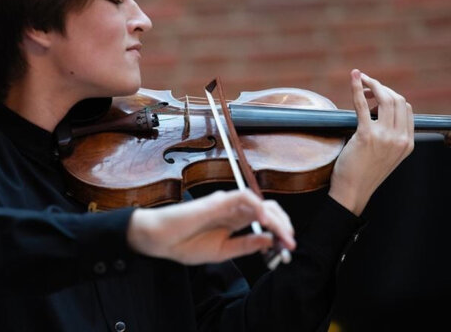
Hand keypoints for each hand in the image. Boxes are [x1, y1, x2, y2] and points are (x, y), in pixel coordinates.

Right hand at [126, 190, 295, 264]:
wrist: (159, 240)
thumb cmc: (184, 244)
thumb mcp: (222, 252)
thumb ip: (246, 245)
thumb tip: (271, 241)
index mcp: (235, 222)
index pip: (265, 220)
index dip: (280, 232)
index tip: (288, 249)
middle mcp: (233, 210)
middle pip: (268, 209)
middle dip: (284, 226)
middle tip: (291, 244)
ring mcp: (226, 204)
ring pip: (260, 202)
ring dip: (276, 218)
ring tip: (284, 236)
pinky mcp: (217, 201)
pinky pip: (243, 198)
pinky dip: (258, 208)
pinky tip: (265, 223)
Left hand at [328, 69, 414, 215]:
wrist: (352, 192)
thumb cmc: (364, 173)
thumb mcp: (387, 155)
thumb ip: (389, 136)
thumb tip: (377, 111)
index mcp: (407, 143)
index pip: (406, 109)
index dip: (392, 96)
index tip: (377, 94)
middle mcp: (400, 138)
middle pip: (398, 100)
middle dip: (382, 88)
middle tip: (368, 84)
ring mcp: (385, 137)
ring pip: (385, 98)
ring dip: (372, 85)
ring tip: (361, 81)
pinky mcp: (366, 135)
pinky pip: (362, 104)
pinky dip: (357, 87)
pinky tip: (354, 77)